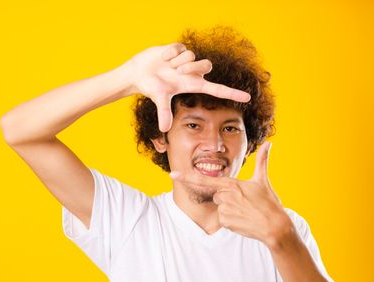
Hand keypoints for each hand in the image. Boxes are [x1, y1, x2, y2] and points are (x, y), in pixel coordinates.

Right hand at [120, 43, 251, 131]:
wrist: (138, 73)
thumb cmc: (150, 87)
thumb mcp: (159, 99)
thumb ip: (164, 112)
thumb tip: (165, 129)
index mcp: (192, 85)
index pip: (217, 89)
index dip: (232, 93)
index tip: (247, 98)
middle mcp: (192, 72)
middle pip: (207, 65)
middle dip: (191, 67)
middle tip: (177, 72)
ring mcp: (187, 60)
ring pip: (193, 56)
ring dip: (178, 61)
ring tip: (167, 66)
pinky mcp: (179, 49)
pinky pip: (180, 48)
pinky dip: (169, 54)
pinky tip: (163, 58)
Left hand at [169, 142, 292, 246]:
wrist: (275, 226)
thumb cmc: (269, 203)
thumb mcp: (263, 180)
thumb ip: (262, 161)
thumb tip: (269, 143)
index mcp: (231, 184)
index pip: (204, 179)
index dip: (187, 177)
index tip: (172, 174)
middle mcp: (225, 196)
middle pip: (217, 195)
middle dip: (227, 199)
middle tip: (244, 203)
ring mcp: (224, 209)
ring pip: (220, 207)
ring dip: (230, 210)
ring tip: (245, 212)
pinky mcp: (225, 222)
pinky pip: (222, 219)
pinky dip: (231, 221)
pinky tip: (242, 220)